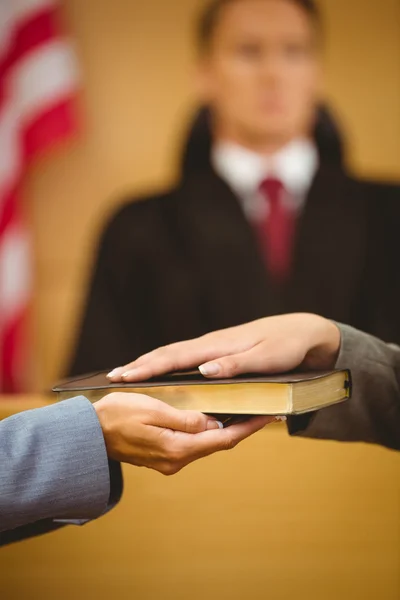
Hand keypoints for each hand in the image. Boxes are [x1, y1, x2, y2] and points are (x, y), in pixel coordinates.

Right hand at [94, 393, 273, 474]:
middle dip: (241, 426)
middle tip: (261, 409)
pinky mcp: (163, 456)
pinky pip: (192, 443)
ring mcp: (170, 461)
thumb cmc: (116, 416)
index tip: (268, 415)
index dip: (249, 427)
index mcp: (177, 448)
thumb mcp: (152, 410)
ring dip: (224, 429)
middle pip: (218, 443)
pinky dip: (207, 431)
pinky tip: (212, 418)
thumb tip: (214, 424)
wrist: (88, 434)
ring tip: (243, 410)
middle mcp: (177, 460)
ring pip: (206, 443)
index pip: (224, 439)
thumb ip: (186, 419)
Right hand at [107, 313, 340, 382]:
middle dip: (140, 365)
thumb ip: (236, 365)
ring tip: (128, 374)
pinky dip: (168, 363)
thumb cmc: (287, 347)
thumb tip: (203, 371)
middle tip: (113, 377)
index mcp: (218, 347)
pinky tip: (162, 371)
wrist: (304, 331)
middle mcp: (211, 345)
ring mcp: (214, 346)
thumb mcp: (266, 359)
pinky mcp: (219, 351)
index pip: (176, 357)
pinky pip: (186, 358)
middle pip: (168, 354)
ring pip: (175, 355)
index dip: (149, 367)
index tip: (124, 375)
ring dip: (150, 364)